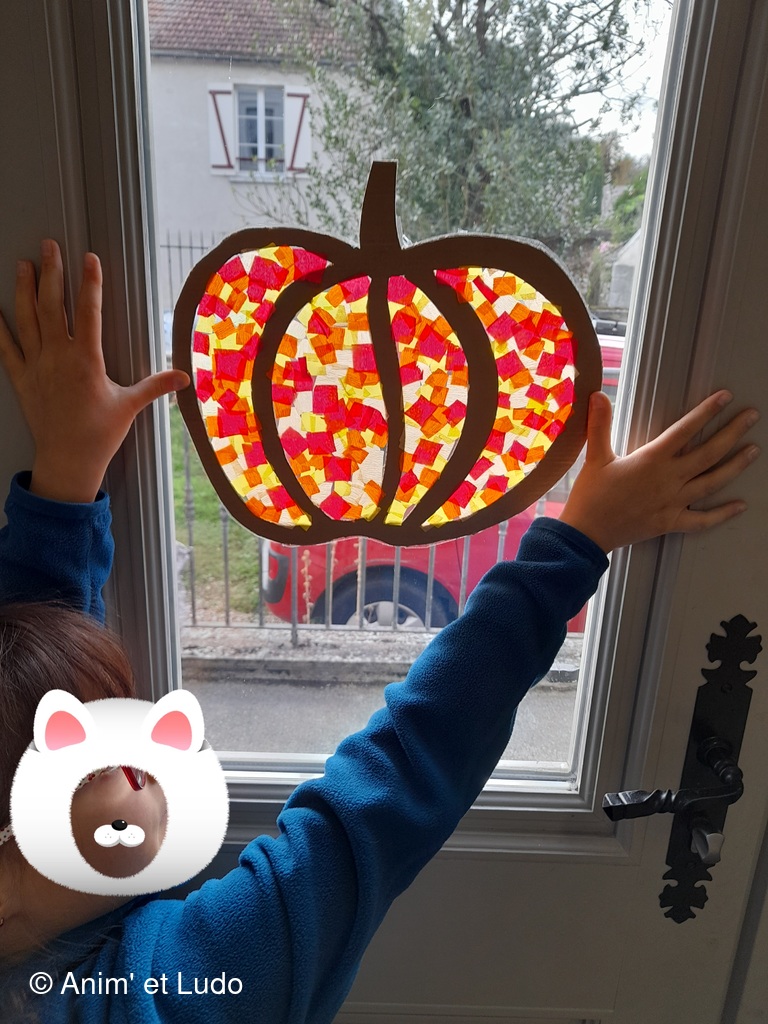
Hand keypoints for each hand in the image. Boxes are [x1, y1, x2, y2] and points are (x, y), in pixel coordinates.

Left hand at [0, 239, 188, 502]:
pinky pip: (5, 348)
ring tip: (24, 265)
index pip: (88, 312)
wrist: (67, 461)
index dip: (89, 283)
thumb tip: (185, 376)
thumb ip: (156, 385)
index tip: (89, 258)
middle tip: (50, 246)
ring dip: (24, 289)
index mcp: (87, 361)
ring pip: (27, 319)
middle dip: (52, 272)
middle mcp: (58, 358)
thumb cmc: (100, 434)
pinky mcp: (21, 379)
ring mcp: (36, 366)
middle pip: (52, 306)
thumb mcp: (130, 406)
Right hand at [559, 390, 759, 553]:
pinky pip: (703, 520)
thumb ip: (600, 425)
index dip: (707, 412)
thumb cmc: (591, 496)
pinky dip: (723, 514)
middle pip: (709, 453)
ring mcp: (673, 502)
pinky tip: (740, 505)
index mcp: (651, 460)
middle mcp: (668, 479)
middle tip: (751, 417)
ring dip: (735, 466)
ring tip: (753, 451)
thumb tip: (598, 395)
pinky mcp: (670, 523)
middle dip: (732, 433)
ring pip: (712, 482)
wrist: (587, 533)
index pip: (685, 430)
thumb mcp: (595, 457)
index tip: (724, 397)